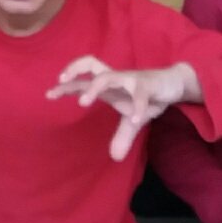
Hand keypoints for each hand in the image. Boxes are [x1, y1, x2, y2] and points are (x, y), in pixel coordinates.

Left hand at [46, 57, 200, 161]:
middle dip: (73, 70)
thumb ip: (122, 136)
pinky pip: (139, 94)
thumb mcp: (132, 120)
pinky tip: (135, 118)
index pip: (82, 80)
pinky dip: (137, 106)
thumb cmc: (147, 96)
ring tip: (82, 104)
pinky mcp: (147, 84)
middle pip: (89, 64)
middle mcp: (114, 78)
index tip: (48, 95)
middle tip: (61, 82)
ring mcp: (130, 79)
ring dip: (94, 88)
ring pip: (107, 77)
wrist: (173, 84)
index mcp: (108, 85)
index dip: (65, 86)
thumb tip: (114, 157)